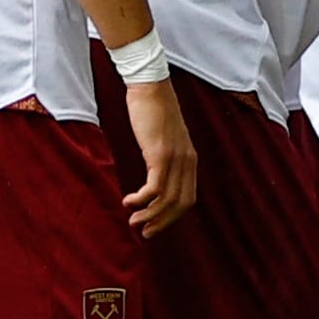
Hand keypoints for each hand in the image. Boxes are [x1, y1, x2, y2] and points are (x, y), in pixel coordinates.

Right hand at [121, 77, 197, 235]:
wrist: (150, 86)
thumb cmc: (151, 110)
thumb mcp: (162, 137)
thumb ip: (162, 155)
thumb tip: (154, 171)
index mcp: (189, 159)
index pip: (187, 198)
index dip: (172, 216)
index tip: (155, 224)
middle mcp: (187, 161)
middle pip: (180, 204)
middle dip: (162, 222)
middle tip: (144, 232)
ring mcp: (176, 158)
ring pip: (167, 199)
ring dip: (150, 215)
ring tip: (134, 222)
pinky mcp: (161, 154)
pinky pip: (154, 187)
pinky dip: (142, 200)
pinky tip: (128, 201)